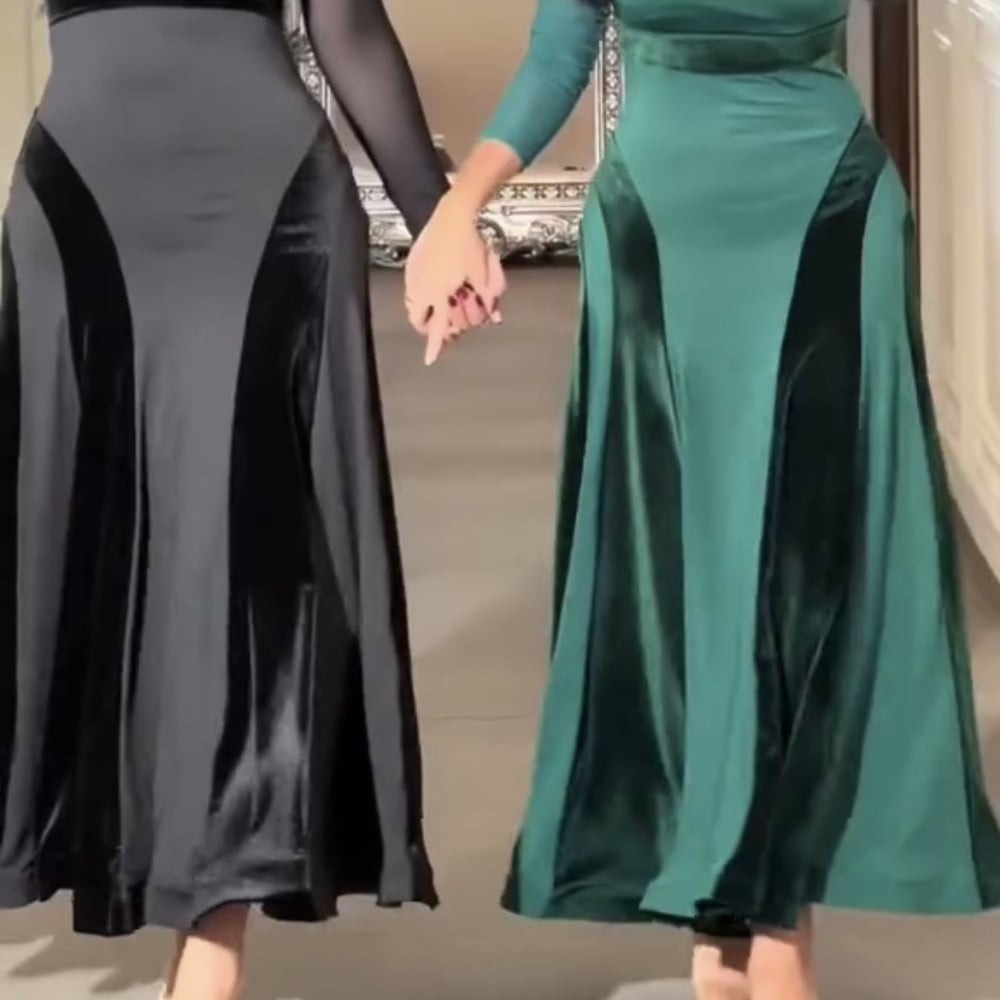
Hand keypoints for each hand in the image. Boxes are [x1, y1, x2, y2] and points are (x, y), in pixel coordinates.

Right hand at [405, 193, 504, 364]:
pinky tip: (436, 284)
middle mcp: (422, 287)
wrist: (453, 215)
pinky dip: (422, 293)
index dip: (434, 346)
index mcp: (439, 293)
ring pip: (413, 305)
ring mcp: (414, 275)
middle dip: (428, 328)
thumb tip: (494, 318)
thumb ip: (488, 299)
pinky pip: (412, 287)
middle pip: (418, 321)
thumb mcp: (483, 274)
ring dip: (424, 311)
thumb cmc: (469, 243)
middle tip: (442, 325)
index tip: (430, 360)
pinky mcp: (412, 263)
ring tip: (440, 304)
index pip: (436, 328)